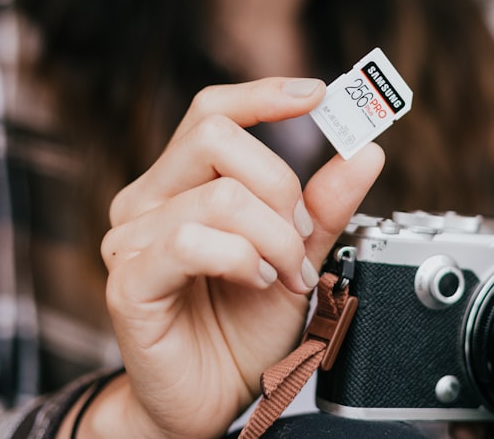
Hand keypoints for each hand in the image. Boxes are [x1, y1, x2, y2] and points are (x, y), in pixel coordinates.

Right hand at [86, 77, 384, 438]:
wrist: (211, 400)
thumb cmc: (241, 328)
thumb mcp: (297, 257)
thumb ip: (324, 205)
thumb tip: (365, 150)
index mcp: (180, 184)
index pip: (211, 113)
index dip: (262, 96)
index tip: (318, 94)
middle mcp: (148, 201)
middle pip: (216, 137)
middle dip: (280, 185)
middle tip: (298, 238)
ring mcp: (131, 239)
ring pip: (220, 196)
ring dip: (274, 239)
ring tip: (282, 276)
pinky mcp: (128, 281)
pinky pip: (191, 240)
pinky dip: (241, 259)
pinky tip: (254, 282)